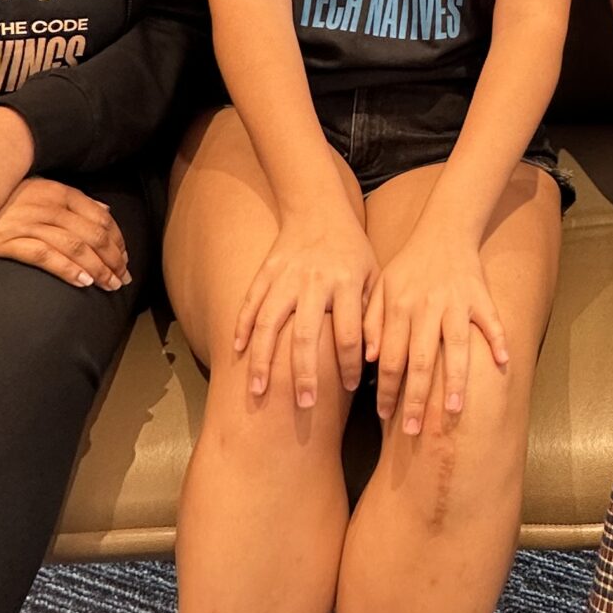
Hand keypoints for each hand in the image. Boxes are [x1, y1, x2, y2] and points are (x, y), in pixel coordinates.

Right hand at [0, 179, 130, 290]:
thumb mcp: (37, 188)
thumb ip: (71, 199)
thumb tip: (104, 208)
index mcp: (56, 191)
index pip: (99, 215)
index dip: (117, 238)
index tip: (124, 256)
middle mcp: (46, 205)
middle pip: (93, 234)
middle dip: (114, 258)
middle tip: (123, 277)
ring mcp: (28, 223)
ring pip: (76, 247)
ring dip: (99, 269)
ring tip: (110, 285)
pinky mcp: (8, 241)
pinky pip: (46, 257)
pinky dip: (68, 270)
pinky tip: (83, 283)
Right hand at [234, 206, 376, 405]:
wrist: (318, 208)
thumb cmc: (353, 249)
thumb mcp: (374, 275)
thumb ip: (375, 314)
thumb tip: (375, 358)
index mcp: (347, 283)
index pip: (349, 333)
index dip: (351, 364)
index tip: (353, 388)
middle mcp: (314, 282)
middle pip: (306, 335)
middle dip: (304, 373)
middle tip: (304, 404)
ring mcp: (286, 277)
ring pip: (269, 323)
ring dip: (262, 360)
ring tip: (258, 391)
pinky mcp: (265, 271)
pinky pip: (250, 302)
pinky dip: (241, 327)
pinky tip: (237, 353)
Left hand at [366, 220, 509, 435]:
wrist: (443, 229)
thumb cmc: (408, 264)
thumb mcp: (380, 286)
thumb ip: (371, 321)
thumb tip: (367, 360)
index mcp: (399, 307)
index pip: (388, 358)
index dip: (385, 390)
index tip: (383, 416)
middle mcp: (426, 308)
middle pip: (420, 361)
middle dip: (416, 399)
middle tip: (413, 431)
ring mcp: (456, 304)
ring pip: (456, 347)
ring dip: (455, 381)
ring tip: (454, 411)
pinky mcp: (481, 298)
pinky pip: (491, 322)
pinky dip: (498, 341)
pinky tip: (501, 365)